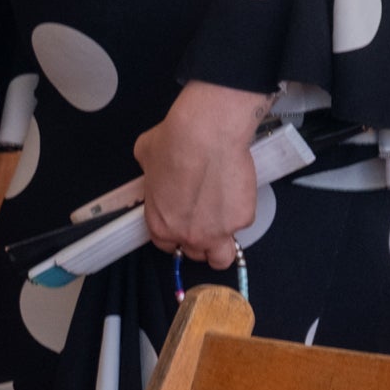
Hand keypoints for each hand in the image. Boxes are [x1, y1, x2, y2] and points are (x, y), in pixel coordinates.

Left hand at [133, 82, 267, 269]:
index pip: (167, 245)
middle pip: (195, 253)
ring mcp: (217, 232)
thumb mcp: (146, 157)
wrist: (207, 134)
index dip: (175, 234)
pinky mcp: (242, 220)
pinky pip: (242, 223)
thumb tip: (157, 167)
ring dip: (222, 245)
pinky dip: (240, 211)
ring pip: (222, 256)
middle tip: (204, 216)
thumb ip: (152, 175)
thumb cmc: (174, 141)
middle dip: (199, 239)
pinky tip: (236, 189)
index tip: (182, 222)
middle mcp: (188, 235)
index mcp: (161, 225)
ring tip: (224, 221)